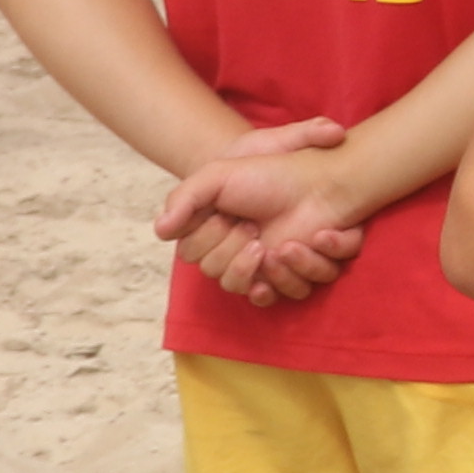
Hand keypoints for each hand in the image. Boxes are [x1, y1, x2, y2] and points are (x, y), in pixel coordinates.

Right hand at [152, 120, 361, 305]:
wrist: (312, 183)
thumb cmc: (263, 176)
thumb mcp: (216, 176)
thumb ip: (183, 199)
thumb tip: (160, 229)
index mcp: (208, 230)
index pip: (189, 251)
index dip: (206, 235)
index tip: (226, 214)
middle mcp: (227, 249)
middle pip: (210, 269)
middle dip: (230, 246)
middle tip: (252, 226)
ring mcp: (253, 265)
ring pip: (233, 284)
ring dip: (248, 264)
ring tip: (272, 243)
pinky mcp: (279, 277)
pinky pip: (264, 296)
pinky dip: (269, 284)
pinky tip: (275, 265)